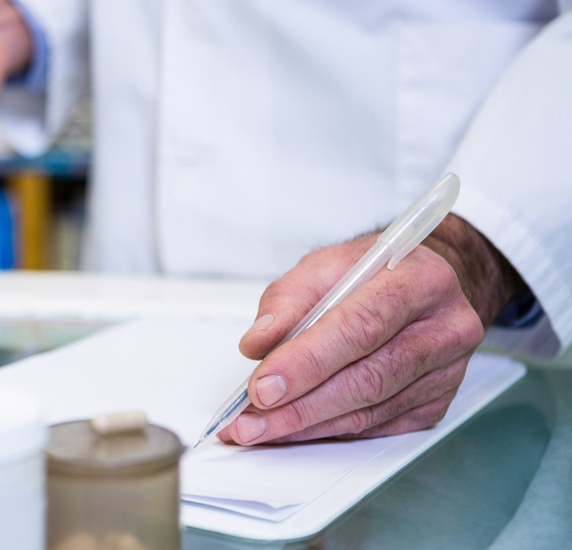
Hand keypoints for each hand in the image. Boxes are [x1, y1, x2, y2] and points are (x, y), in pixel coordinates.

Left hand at [219, 214, 524, 444]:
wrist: (422, 283)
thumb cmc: (372, 273)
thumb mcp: (324, 266)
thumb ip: (287, 301)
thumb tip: (258, 344)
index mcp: (419, 281)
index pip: (360, 328)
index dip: (307, 362)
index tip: (262, 387)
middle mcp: (444, 328)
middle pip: (367, 378)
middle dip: (299, 406)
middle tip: (250, 421)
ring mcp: (446, 371)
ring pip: (370, 410)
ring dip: (308, 425)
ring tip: (261, 429)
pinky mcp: (437, 402)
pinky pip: (377, 426)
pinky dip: (330, 431)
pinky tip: (296, 430)